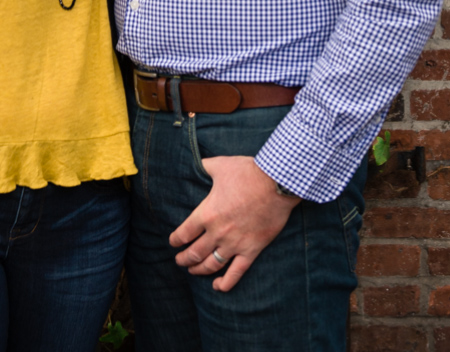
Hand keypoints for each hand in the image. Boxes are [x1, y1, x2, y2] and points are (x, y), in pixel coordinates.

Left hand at [169, 155, 298, 291]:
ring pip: (212, 264)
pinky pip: (237, 272)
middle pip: (195, 252)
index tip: (172, 243)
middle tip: (179, 261)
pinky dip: (226, 282)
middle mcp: (218, 232)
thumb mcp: (219, 165)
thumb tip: (196, 161)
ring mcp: (235, 243)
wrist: (277, 184)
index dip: (175, 240)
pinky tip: (218, 287)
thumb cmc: (247, 173)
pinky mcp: (253, 249)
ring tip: (193, 271)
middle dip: (183, 259)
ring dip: (199, 270)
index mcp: (206, 214)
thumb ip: (204, 167)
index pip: (183, 233)